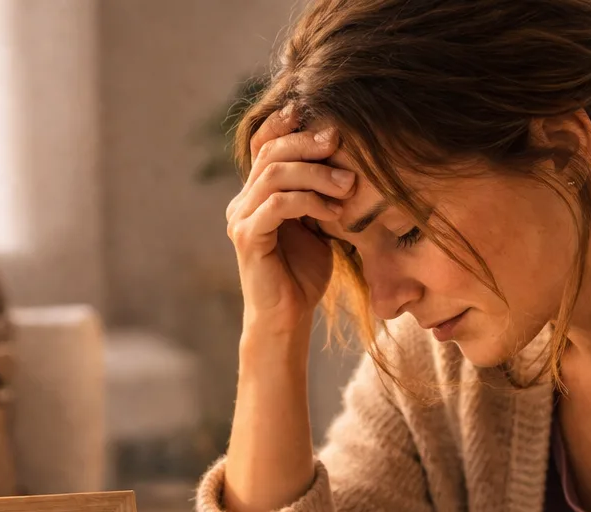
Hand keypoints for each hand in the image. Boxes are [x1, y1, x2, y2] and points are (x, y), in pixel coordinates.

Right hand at [225, 104, 355, 341]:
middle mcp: (242, 202)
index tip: (320, 115)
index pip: (263, 145)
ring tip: (347, 185)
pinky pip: (278, 205)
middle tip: (338, 142)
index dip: (285, 123)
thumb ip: (319, 193)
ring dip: (315, 174)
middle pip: (269, 153)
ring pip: (274, 175)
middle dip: (307, 143)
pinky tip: (334, 212)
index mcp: (256, 194)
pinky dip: (310, 201)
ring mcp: (242, 219)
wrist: (288, 318)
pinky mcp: (248, 238)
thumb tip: (348, 159)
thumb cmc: (305, 274)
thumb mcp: (318, 225)